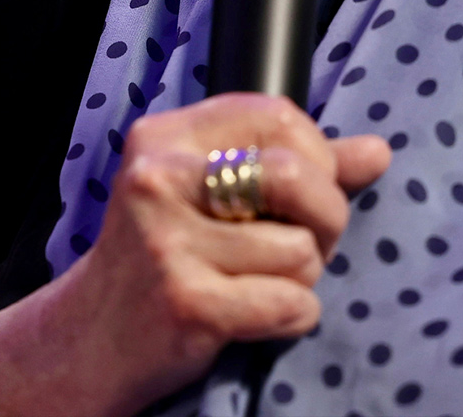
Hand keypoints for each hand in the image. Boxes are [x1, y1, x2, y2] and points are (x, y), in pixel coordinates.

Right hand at [0, 93, 389, 416]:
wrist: (86, 345)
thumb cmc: (162, 262)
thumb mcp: (213, 199)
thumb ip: (294, 169)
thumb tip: (376, 152)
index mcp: (164, 139)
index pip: (278, 117)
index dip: (317, 156)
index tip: (306, 192)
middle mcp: (158, 181)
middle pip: (297, 177)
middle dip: (324, 219)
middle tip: (300, 246)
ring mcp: (167, 244)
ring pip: (300, 250)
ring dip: (300, 279)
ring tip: (258, 287)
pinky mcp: (185, 303)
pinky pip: (290, 303)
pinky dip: (291, 317)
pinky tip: (254, 319)